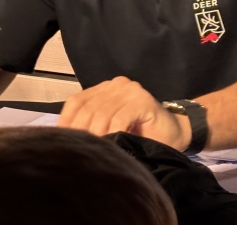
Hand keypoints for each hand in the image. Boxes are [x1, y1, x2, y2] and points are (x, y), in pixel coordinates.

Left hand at [57, 76, 191, 150]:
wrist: (177, 133)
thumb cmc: (142, 133)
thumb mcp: (112, 126)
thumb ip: (93, 124)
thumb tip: (65, 138)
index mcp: (104, 89)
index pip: (76, 100)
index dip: (66, 120)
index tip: (59, 140)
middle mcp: (115, 84)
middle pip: (87, 107)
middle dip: (79, 130)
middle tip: (78, 149)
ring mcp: (129, 90)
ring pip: (102, 113)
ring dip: (96, 134)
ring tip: (94, 150)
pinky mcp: (142, 100)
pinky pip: (120, 117)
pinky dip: (113, 133)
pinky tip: (111, 144)